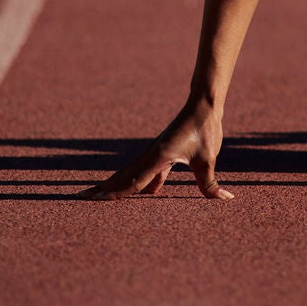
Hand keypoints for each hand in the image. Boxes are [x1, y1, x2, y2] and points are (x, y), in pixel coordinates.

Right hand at [81, 103, 231, 200]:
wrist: (204, 106)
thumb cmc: (204, 130)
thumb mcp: (208, 159)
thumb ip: (210, 183)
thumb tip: (225, 199)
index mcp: (158, 157)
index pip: (132, 181)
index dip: (115, 193)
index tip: (95, 199)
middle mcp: (152, 155)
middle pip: (123, 176)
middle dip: (103, 188)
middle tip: (81, 197)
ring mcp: (156, 153)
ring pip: (132, 173)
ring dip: (118, 185)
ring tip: (102, 195)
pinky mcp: (165, 152)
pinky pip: (150, 171)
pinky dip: (144, 182)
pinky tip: (150, 193)